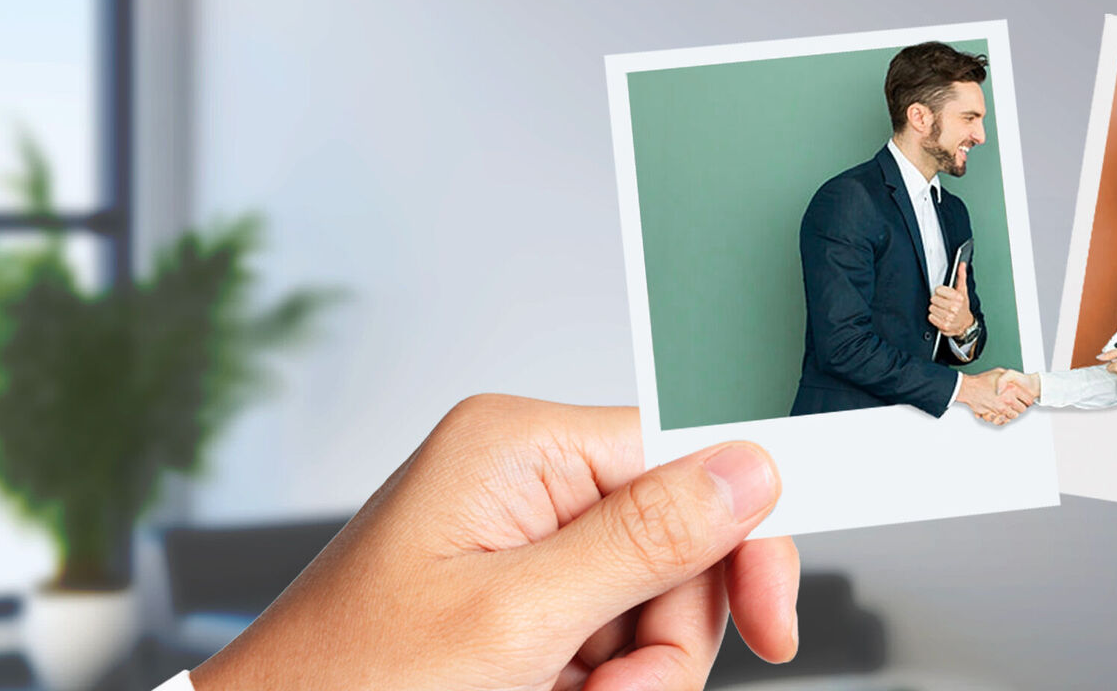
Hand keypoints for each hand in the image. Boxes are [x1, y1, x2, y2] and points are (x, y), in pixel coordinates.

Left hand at [193, 395, 799, 690]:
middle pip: (681, 550)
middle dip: (665, 640)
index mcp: (517, 450)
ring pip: (654, 613)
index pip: (688, 460)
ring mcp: (521, 553)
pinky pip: (611, 647)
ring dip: (632, 680)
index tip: (771, 619)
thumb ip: (642, 541)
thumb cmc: (346, 685)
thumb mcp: (515, 620)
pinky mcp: (518, 613)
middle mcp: (523, 487)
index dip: (741, 542)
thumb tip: (748, 469)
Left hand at [928, 261, 973, 336]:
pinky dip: (934, 317)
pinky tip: (941, 316)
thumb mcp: (963, 290)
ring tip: (943, 310)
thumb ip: (961, 276)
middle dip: (937, 301)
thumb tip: (961, 264)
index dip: (940, 291)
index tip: (944, 294)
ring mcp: (949, 317)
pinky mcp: (944, 325)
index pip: (938, 290)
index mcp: (958, 297)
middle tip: (944, 303)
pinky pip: (931, 317)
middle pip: (933, 299)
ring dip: (935, 309)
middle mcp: (954, 308)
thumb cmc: (963, 306)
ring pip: (931, 308)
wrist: (965, 323)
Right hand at [956, 368, 1032, 424]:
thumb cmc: (981, 381)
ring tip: (1008, 407)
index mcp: (1012, 389)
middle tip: (1017, 404)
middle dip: (1020, 406)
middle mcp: (1007, 400)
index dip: (1027, 399)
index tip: (1026, 399)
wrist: (969, 389)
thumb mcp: (999, 372)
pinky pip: (1003, 420)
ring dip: (1012, 412)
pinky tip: (1002, 413)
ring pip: (1013, 416)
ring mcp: (1000, 408)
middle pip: (1022, 409)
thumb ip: (1010, 377)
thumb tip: (1016, 381)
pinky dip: (1003, 418)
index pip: (1028, 399)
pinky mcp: (993, 414)